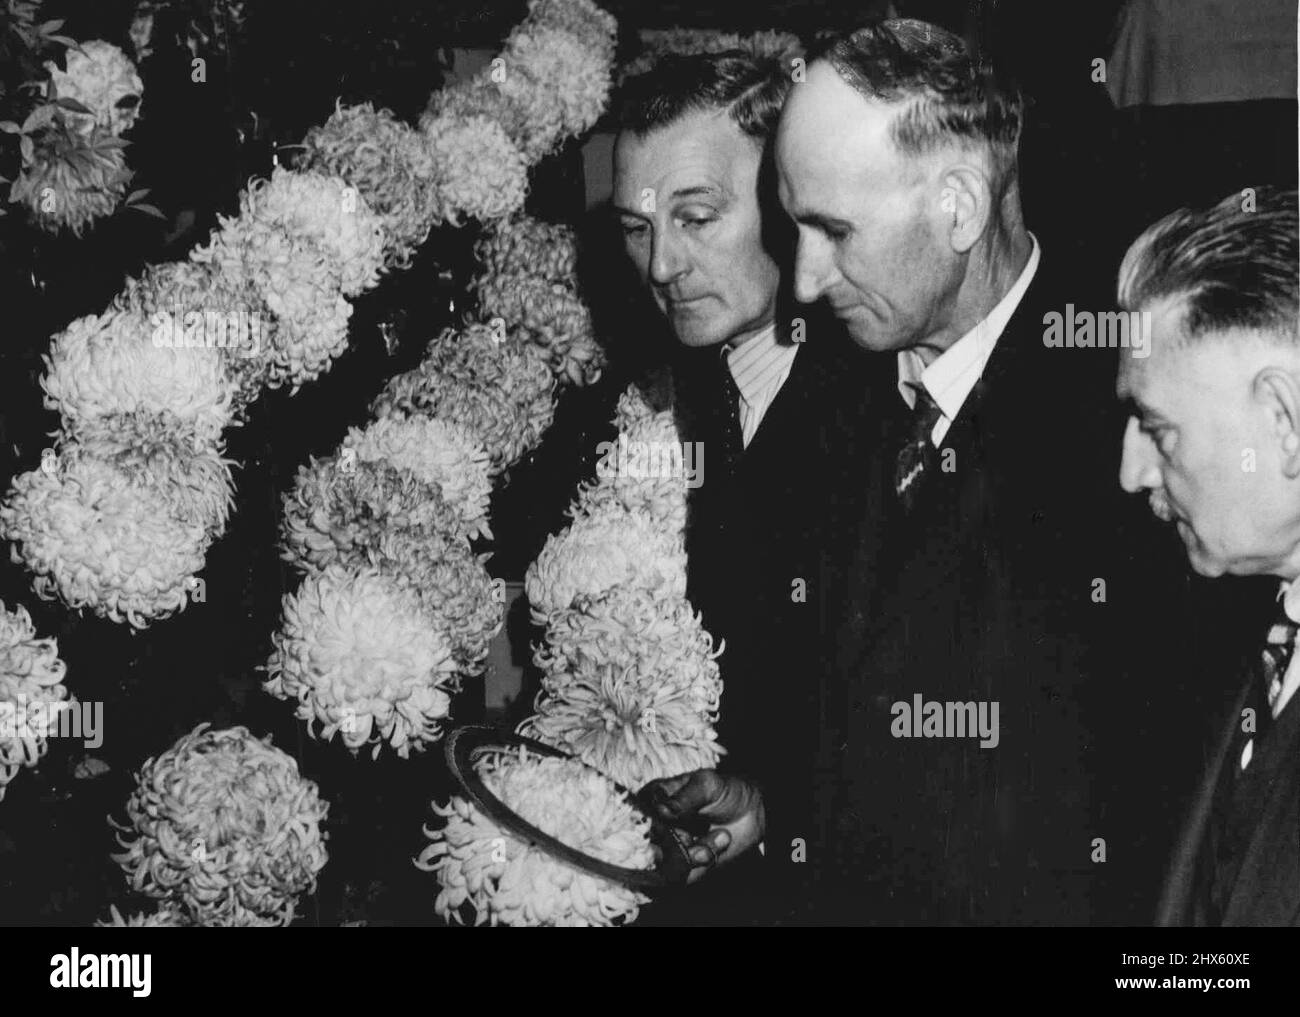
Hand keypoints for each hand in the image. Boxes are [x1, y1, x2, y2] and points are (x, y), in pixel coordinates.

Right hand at [643, 770, 764, 883]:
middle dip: (674, 845)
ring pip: (666, 864)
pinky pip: (683, 875)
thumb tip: (663, 810)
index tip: (665, 827)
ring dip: (695, 854)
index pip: (635, 817)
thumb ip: (685, 797)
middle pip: (647, 845)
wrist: (753, 812)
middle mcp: (657, 825)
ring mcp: (670, 847)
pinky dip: (704, 862)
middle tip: (694, 839)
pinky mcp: (684, 865)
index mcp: (654, 798)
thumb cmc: (726, 790)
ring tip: (721, 835)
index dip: (646, 825)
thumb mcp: (707, 785)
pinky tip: (720, 842)